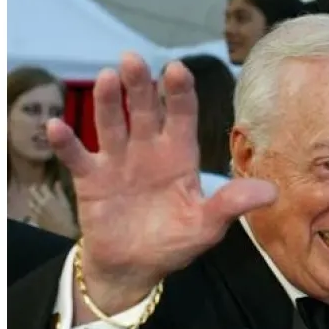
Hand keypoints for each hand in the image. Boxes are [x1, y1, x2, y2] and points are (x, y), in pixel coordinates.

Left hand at [29, 184, 78, 238]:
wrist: (62, 232)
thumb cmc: (66, 216)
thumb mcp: (65, 203)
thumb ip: (60, 192)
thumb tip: (57, 182)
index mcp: (49, 198)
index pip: (43, 186)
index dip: (44, 184)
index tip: (46, 184)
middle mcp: (41, 203)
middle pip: (32, 192)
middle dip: (33, 188)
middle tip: (35, 187)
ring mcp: (37, 211)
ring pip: (30, 201)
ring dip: (31, 198)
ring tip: (33, 198)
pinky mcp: (35, 218)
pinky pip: (30, 211)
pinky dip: (31, 208)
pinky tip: (33, 208)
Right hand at [45, 53, 277, 320]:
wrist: (134, 268)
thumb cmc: (173, 243)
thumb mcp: (206, 227)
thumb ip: (232, 205)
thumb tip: (271, 191)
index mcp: (179, 155)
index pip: (180, 116)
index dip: (178, 93)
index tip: (176, 70)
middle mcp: (147, 149)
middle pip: (143, 110)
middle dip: (139, 86)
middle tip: (133, 60)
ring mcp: (117, 160)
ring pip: (111, 124)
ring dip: (107, 102)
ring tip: (106, 78)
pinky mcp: (91, 178)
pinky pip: (77, 156)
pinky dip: (66, 143)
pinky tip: (57, 126)